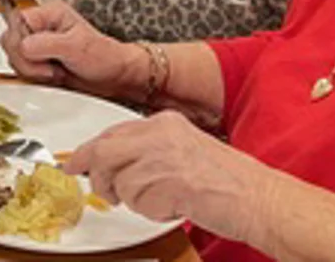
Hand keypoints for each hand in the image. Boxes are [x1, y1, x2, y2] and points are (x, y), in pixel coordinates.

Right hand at [0, 1, 146, 93]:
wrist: (114, 77)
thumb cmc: (103, 56)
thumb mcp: (76, 46)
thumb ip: (46, 43)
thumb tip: (23, 45)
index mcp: (48, 14)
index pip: (15, 22)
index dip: (20, 42)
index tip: (37, 54)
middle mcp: (40, 28)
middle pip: (10, 42)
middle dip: (28, 61)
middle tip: (51, 67)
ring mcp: (38, 46)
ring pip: (14, 58)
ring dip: (33, 71)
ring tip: (56, 71)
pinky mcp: (38, 63)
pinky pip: (21, 71)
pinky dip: (34, 78)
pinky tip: (53, 77)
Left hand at [67, 111, 278, 243]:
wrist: (259, 197)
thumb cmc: (228, 181)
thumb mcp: (183, 150)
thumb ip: (148, 151)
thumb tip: (111, 163)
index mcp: (164, 122)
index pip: (112, 133)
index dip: (90, 151)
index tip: (76, 162)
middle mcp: (158, 134)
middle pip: (103, 152)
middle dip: (96, 175)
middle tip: (99, 190)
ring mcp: (160, 157)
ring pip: (118, 181)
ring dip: (131, 199)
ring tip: (162, 200)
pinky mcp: (164, 183)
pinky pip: (137, 203)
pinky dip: (150, 211)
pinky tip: (174, 206)